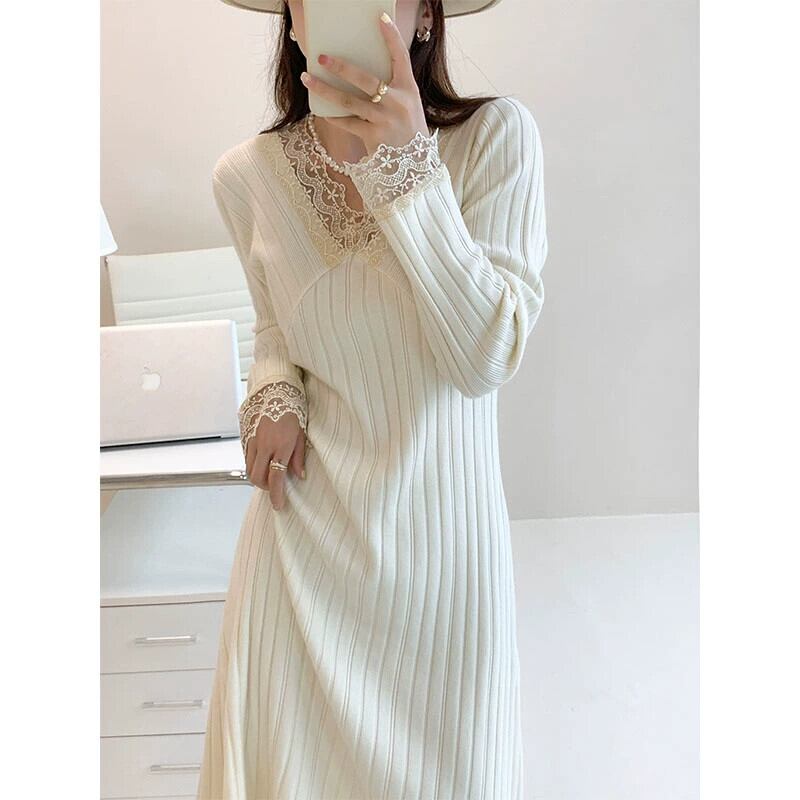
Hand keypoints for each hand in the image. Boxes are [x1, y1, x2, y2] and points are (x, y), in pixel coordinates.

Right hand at [245, 413, 306, 510]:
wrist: (276, 390)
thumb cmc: (293, 410)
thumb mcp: (302, 434)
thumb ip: (299, 457)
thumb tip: (300, 475)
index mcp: (281, 446)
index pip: (276, 477)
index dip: (276, 494)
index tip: (278, 504)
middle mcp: (265, 445)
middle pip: (258, 477)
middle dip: (265, 487)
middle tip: (274, 486)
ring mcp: (253, 440)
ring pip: (249, 468)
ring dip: (257, 476)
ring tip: (268, 473)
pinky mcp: (246, 436)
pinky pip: (246, 456)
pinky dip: (252, 464)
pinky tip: (262, 460)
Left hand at [300, 11, 428, 156]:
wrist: (414, 167)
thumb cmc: (408, 131)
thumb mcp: (408, 106)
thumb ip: (391, 89)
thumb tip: (359, 72)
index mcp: (409, 90)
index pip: (401, 57)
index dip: (391, 36)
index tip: (380, 18)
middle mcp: (397, 103)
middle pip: (365, 79)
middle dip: (341, 67)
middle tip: (322, 57)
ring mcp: (384, 120)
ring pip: (348, 101)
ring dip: (325, 90)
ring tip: (308, 78)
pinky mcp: (373, 137)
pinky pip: (348, 123)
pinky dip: (334, 116)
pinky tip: (321, 109)